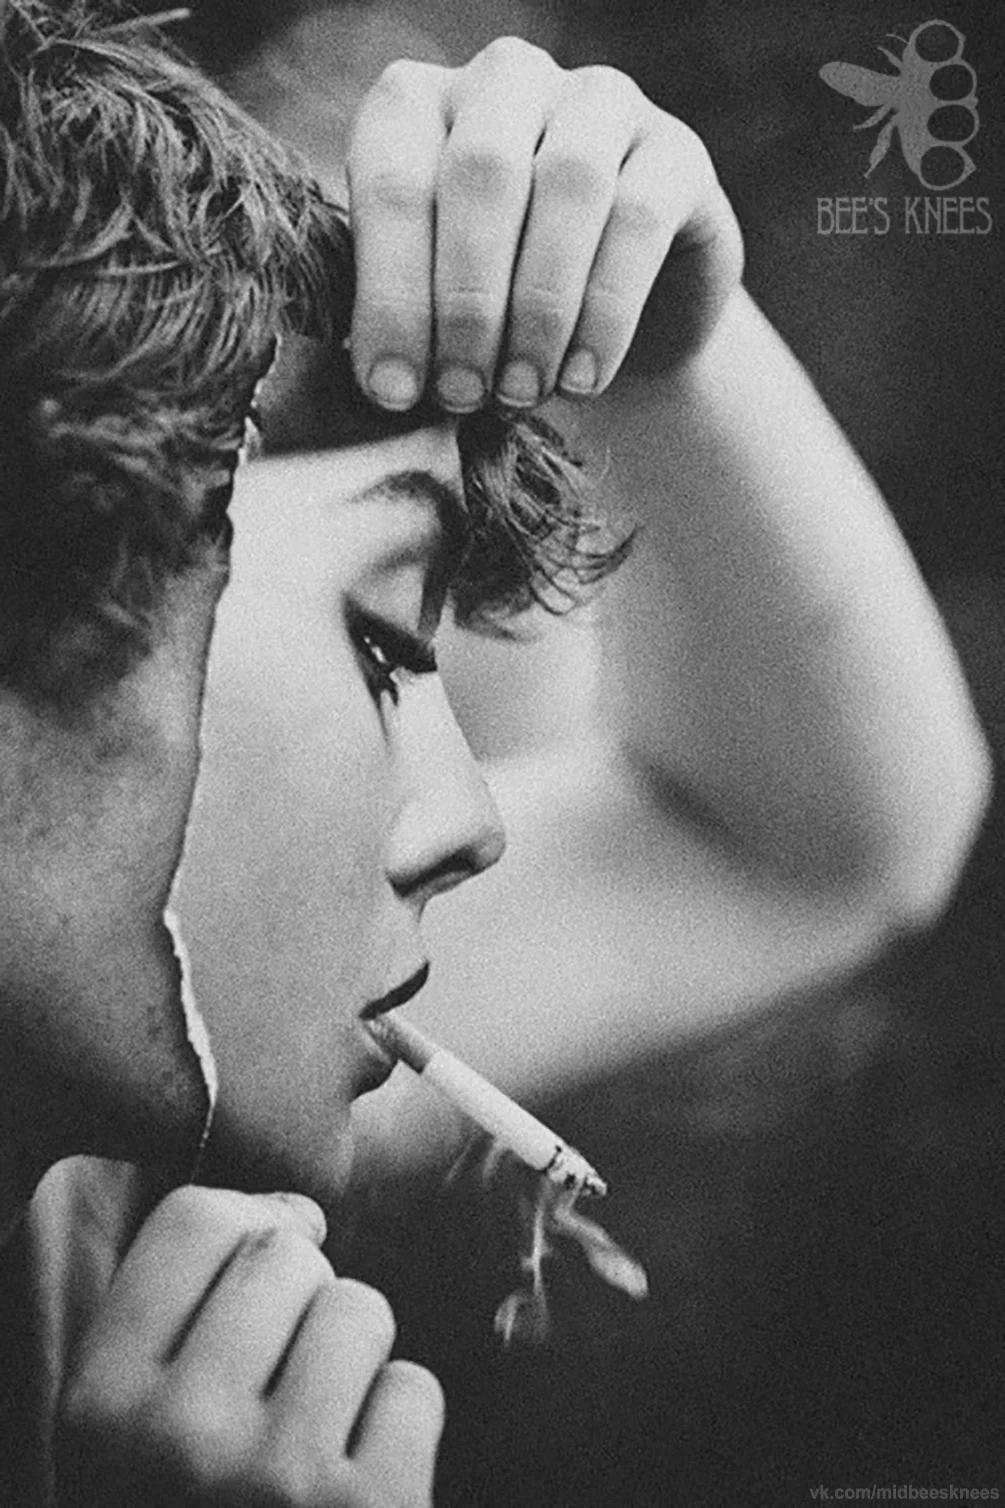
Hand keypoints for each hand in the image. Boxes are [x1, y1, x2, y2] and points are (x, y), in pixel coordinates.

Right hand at [55, 1187, 442, 1506]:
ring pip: (361, 1309)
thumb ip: (179, 1311)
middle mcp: (182, 1434)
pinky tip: (357, 1481)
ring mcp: (281, 1477)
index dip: (243, 1228)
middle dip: (301, 1298)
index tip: (254, 1274)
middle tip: (280, 1377)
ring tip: (316, 1432)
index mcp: (102, 1404)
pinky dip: (399, 1428)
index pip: (195, 1219)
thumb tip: (293, 1211)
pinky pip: (416, 1387)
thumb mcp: (129, 1431)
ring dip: (353, 1360)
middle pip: (287, 1252)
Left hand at [346, 36, 743, 414]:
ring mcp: (597, 102)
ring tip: (522, 391)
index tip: (392, 390)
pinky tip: (582, 379)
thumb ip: (404, 318)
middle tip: (462, 393)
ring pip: (568, 184)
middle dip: (465, 302)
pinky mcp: (675, 151)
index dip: (388, 293)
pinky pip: (639, 219)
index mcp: (419, 106)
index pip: (392, 180)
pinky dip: (606, 312)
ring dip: (538, 308)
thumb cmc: (499, 312)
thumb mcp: (434, 306)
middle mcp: (505, 81)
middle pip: (481, 173)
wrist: (618, 322)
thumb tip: (388, 385)